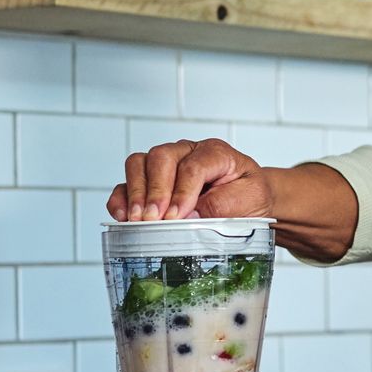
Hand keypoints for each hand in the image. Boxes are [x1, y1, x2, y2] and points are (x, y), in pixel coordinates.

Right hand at [108, 138, 272, 222]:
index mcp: (215, 152)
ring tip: (138, 220)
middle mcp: (187, 151)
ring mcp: (166, 164)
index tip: (176, 216)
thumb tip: (188, 216)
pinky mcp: (151, 181)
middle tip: (154, 219)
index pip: (192, 166)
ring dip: (135, 193)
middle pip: (161, 158)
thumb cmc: (249, 196)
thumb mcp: (249, 199)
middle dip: (155, 191)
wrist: (249, 199)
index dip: (182, 192)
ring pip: (139, 164)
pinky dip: (121, 199)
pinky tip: (124, 217)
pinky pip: (127, 182)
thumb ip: (221, 204)